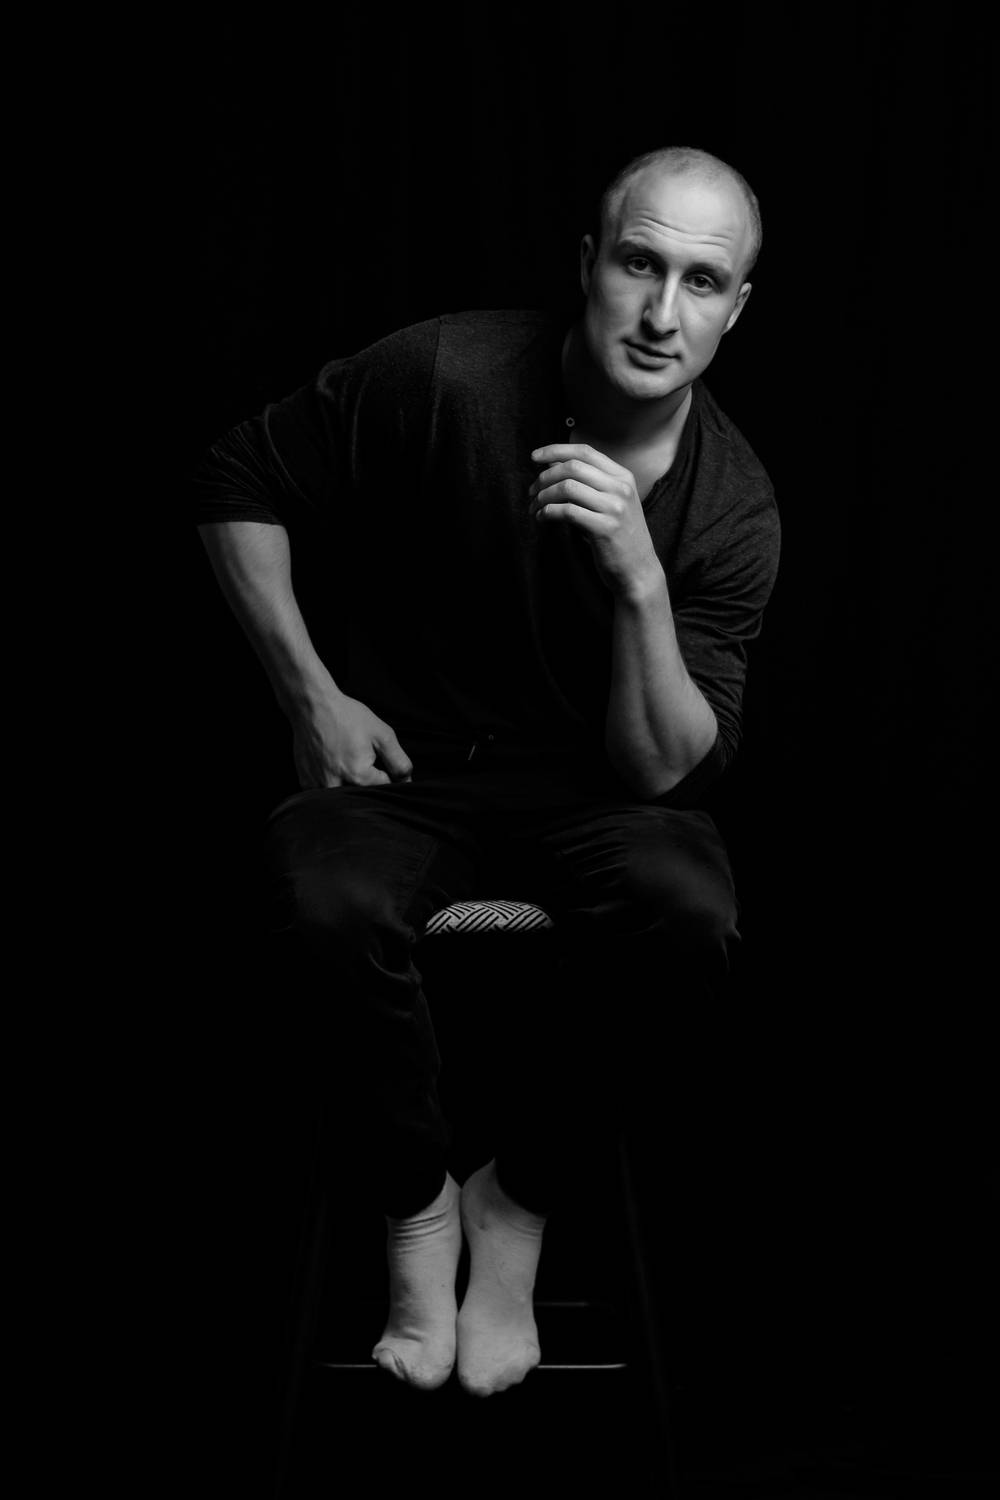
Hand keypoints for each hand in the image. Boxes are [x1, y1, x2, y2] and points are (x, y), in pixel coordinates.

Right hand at [291, 692, 412, 789]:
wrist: (313, 706)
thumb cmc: (348, 717)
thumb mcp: (382, 734)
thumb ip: (398, 761)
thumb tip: (407, 782)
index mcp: (358, 776)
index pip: (384, 788)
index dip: (386, 773)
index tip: (376, 756)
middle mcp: (335, 786)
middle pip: (363, 795)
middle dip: (368, 780)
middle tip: (358, 755)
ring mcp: (317, 786)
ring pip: (343, 797)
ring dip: (348, 784)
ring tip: (344, 759)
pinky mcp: (305, 782)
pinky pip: (324, 793)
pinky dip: (331, 783)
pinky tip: (330, 764)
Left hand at [528, 443, 662, 595]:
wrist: (638, 570)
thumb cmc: (618, 537)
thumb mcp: (610, 503)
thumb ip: (587, 484)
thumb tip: (551, 465)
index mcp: (623, 477)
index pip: (585, 452)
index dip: (556, 450)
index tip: (534, 457)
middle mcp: (621, 488)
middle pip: (573, 467)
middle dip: (545, 477)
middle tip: (531, 491)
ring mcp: (614, 508)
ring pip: (567, 487)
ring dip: (543, 496)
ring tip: (534, 508)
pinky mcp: (605, 528)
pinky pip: (567, 511)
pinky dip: (548, 513)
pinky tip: (542, 519)